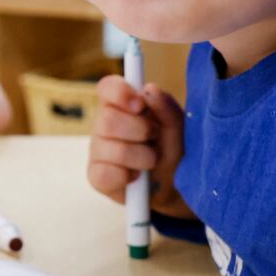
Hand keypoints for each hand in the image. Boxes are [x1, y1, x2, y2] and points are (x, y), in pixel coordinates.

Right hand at [87, 75, 192, 219]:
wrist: (174, 187)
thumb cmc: (173, 152)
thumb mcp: (178, 131)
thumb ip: (167, 110)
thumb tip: (150, 90)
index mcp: (122, 105)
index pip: (108, 88)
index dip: (120, 92)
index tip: (140, 105)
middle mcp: (105, 124)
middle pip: (108, 120)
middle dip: (140, 131)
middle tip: (154, 138)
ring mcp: (98, 150)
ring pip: (114, 149)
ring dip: (142, 157)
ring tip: (151, 161)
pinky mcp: (97, 176)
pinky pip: (106, 174)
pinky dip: (128, 177)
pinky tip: (136, 177)